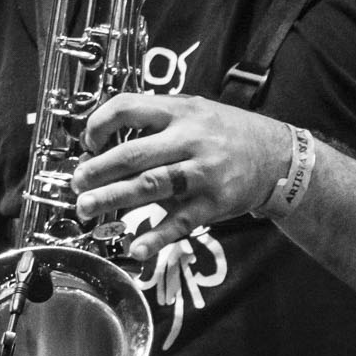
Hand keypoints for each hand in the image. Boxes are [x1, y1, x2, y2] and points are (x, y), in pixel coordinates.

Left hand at [73, 93, 290, 261]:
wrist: (278, 157)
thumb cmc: (228, 133)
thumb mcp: (196, 112)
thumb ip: (158, 121)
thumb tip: (107, 140)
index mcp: (181, 112)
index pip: (129, 107)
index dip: (100, 124)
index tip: (88, 141)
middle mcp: (191, 139)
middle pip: (134, 153)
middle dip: (98, 170)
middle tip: (77, 183)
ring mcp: (204, 172)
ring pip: (151, 185)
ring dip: (114, 198)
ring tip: (87, 208)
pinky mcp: (215, 202)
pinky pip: (181, 221)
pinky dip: (157, 236)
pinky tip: (136, 247)